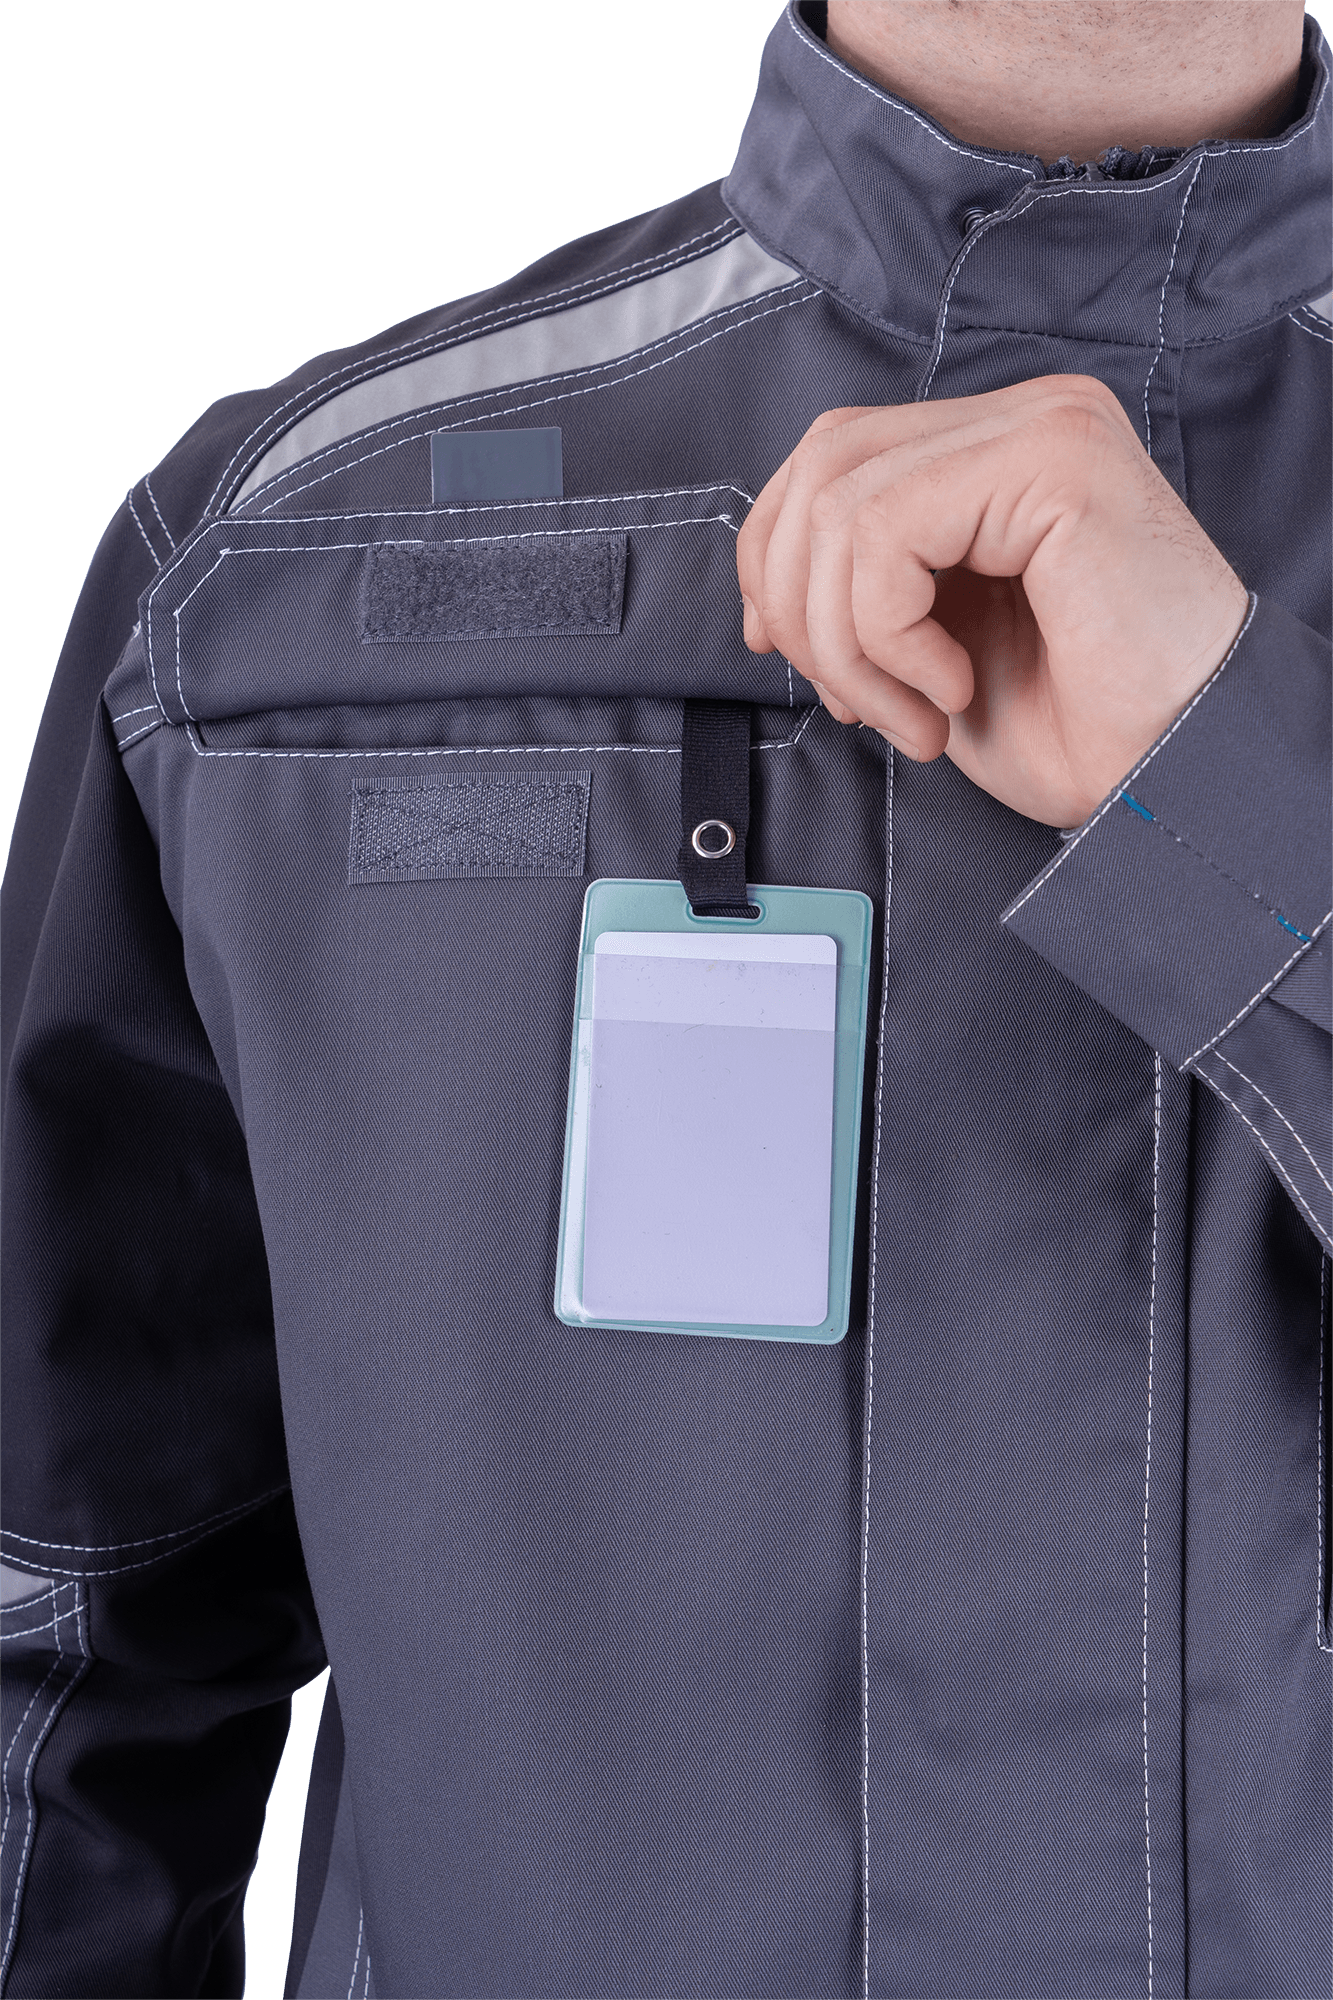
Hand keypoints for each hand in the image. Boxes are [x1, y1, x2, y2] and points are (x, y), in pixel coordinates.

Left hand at [736, 375, 1249, 827]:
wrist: (1180, 775)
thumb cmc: (1083, 728)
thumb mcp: (933, 652)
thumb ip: (864, 595)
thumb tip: (768, 593)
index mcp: (996, 454)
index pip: (832, 456)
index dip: (775, 554)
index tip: (781, 650)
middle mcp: (1022, 419)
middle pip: (822, 464)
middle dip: (800, 605)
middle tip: (855, 703)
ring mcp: (1042, 427)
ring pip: (840, 504)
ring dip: (849, 644)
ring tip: (915, 714)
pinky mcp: (1053, 459)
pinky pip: (888, 532)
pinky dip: (890, 636)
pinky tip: (952, 688)